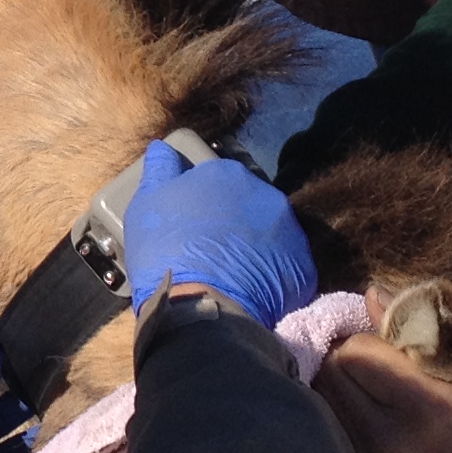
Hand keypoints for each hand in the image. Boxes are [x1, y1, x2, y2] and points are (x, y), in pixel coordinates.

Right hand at [122, 142, 316, 325]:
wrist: (202, 306)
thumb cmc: (167, 251)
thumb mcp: (147, 205)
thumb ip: (159, 170)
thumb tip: (162, 146)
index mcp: (227, 173)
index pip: (217, 179)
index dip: (203, 201)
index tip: (190, 222)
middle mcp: (265, 193)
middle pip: (248, 203)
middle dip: (233, 220)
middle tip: (209, 248)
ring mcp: (290, 230)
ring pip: (270, 232)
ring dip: (254, 245)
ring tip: (230, 272)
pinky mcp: (304, 266)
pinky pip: (286, 265)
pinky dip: (272, 274)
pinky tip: (249, 289)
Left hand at [313, 331, 451, 452]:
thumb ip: (425, 318)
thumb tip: (371, 293)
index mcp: (428, 405)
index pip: (354, 351)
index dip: (369, 342)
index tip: (391, 351)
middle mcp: (394, 445)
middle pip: (330, 377)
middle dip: (349, 365)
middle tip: (376, 375)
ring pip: (323, 408)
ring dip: (339, 396)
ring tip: (372, 401)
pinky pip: (330, 444)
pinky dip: (340, 429)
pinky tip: (365, 428)